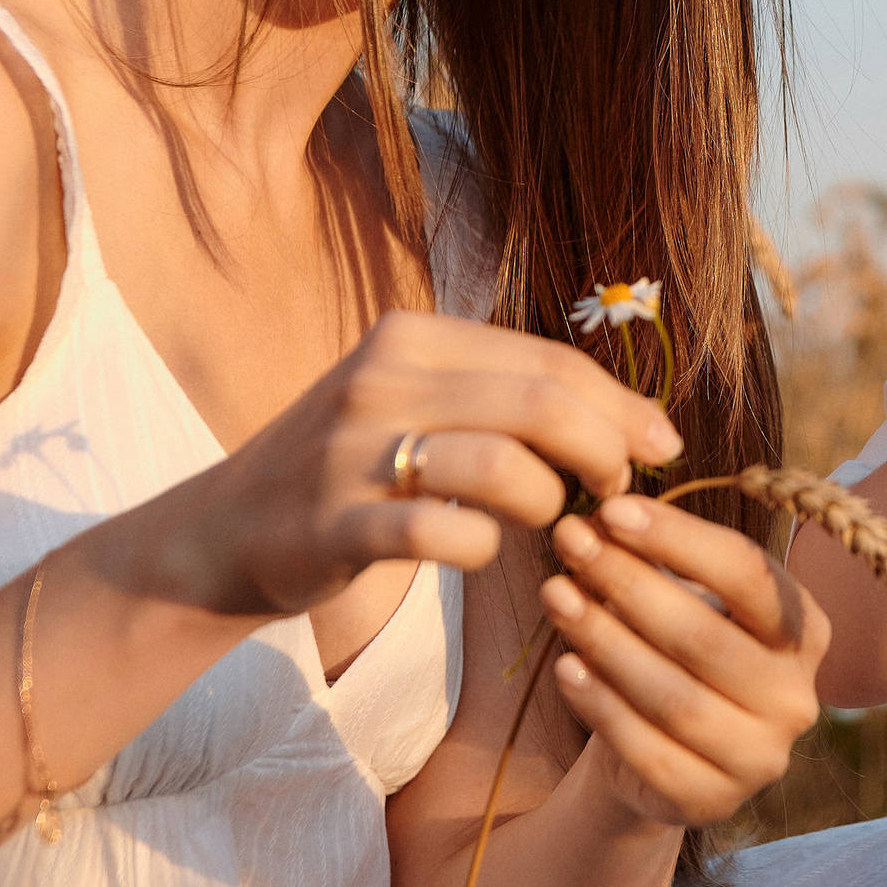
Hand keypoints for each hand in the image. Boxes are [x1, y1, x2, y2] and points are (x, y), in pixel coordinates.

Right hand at [143, 311, 685, 616]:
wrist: (225, 529)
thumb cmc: (351, 467)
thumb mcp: (418, 402)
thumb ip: (507, 397)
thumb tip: (637, 420)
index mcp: (413, 336)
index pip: (551, 359)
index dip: (622, 406)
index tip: (661, 447)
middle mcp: (383, 377)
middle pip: (543, 402)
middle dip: (605, 450)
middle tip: (616, 490)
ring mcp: (354, 450)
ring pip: (505, 465)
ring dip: (550, 502)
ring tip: (550, 521)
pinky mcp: (333, 523)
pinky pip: (444, 535)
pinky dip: (483, 548)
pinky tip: (479, 551)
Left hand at [540, 494, 826, 827]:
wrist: (666, 750)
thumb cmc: (678, 651)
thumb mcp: (687, 599)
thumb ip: (664, 560)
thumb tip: (604, 513)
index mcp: (806, 631)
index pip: (749, 575)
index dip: (679, 539)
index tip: (611, 510)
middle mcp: (796, 697)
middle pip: (705, 636)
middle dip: (628, 582)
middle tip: (570, 541)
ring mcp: (760, 757)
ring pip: (675, 697)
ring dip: (606, 640)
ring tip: (556, 595)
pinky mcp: (712, 801)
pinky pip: (649, 752)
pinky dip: (602, 707)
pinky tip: (566, 667)